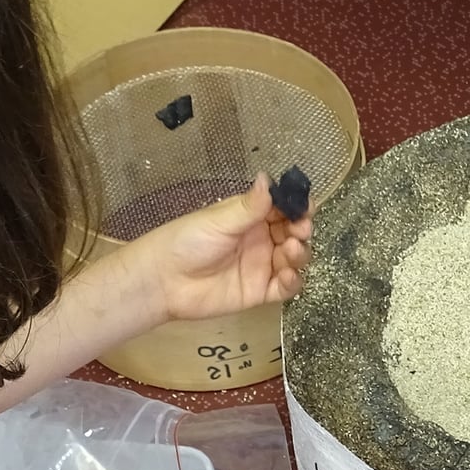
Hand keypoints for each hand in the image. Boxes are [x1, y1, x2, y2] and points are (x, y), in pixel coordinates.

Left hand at [135, 173, 315, 324]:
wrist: (164, 280)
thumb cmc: (187, 241)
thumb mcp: (219, 220)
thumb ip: (249, 206)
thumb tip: (268, 178)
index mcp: (251, 217)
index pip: (283, 209)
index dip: (297, 207)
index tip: (305, 208)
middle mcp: (261, 240)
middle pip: (294, 233)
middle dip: (302, 230)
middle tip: (300, 230)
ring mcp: (262, 266)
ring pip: (294, 259)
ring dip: (300, 254)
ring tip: (291, 250)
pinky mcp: (259, 292)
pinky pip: (284, 288)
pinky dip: (293, 282)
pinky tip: (288, 276)